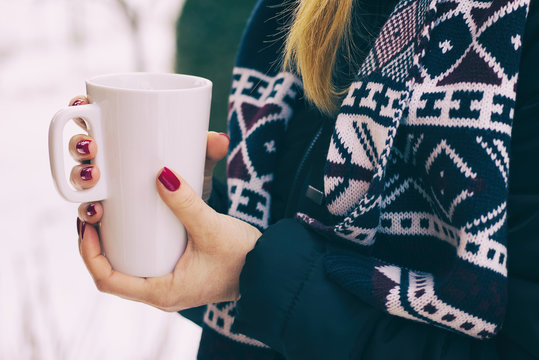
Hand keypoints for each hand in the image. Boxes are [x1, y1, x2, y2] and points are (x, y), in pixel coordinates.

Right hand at [67, 96, 228, 200]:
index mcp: (121, 135)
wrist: (195, 216)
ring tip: (96, 180)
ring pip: (79, 179)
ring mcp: (106, 188)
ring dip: (78, 178)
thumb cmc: (190, 175)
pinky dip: (86, 212)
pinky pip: (89, 211)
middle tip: (94, 148)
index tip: (83, 102)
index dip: (78, 105)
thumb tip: (221, 140)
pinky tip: (93, 213)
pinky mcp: (110, 213)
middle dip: (78, 145)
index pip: (91, 115)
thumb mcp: (201, 161)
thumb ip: (210, 149)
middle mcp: (107, 160)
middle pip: (80, 147)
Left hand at [68, 96, 259, 310]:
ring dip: (115, 242)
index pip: (108, 281)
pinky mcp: (181, 271)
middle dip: (98, 242)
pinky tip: (136, 220)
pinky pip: (147, 261)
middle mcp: (162, 292)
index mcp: (163, 291)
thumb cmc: (245, 258)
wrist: (271, 269)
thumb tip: (162, 175)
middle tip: (97, 210)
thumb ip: (188, 202)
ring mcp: (171, 283)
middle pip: (113, 272)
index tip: (89, 223)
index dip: (90, 252)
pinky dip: (136, 242)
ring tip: (110, 212)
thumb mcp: (213, 229)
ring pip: (129, 267)